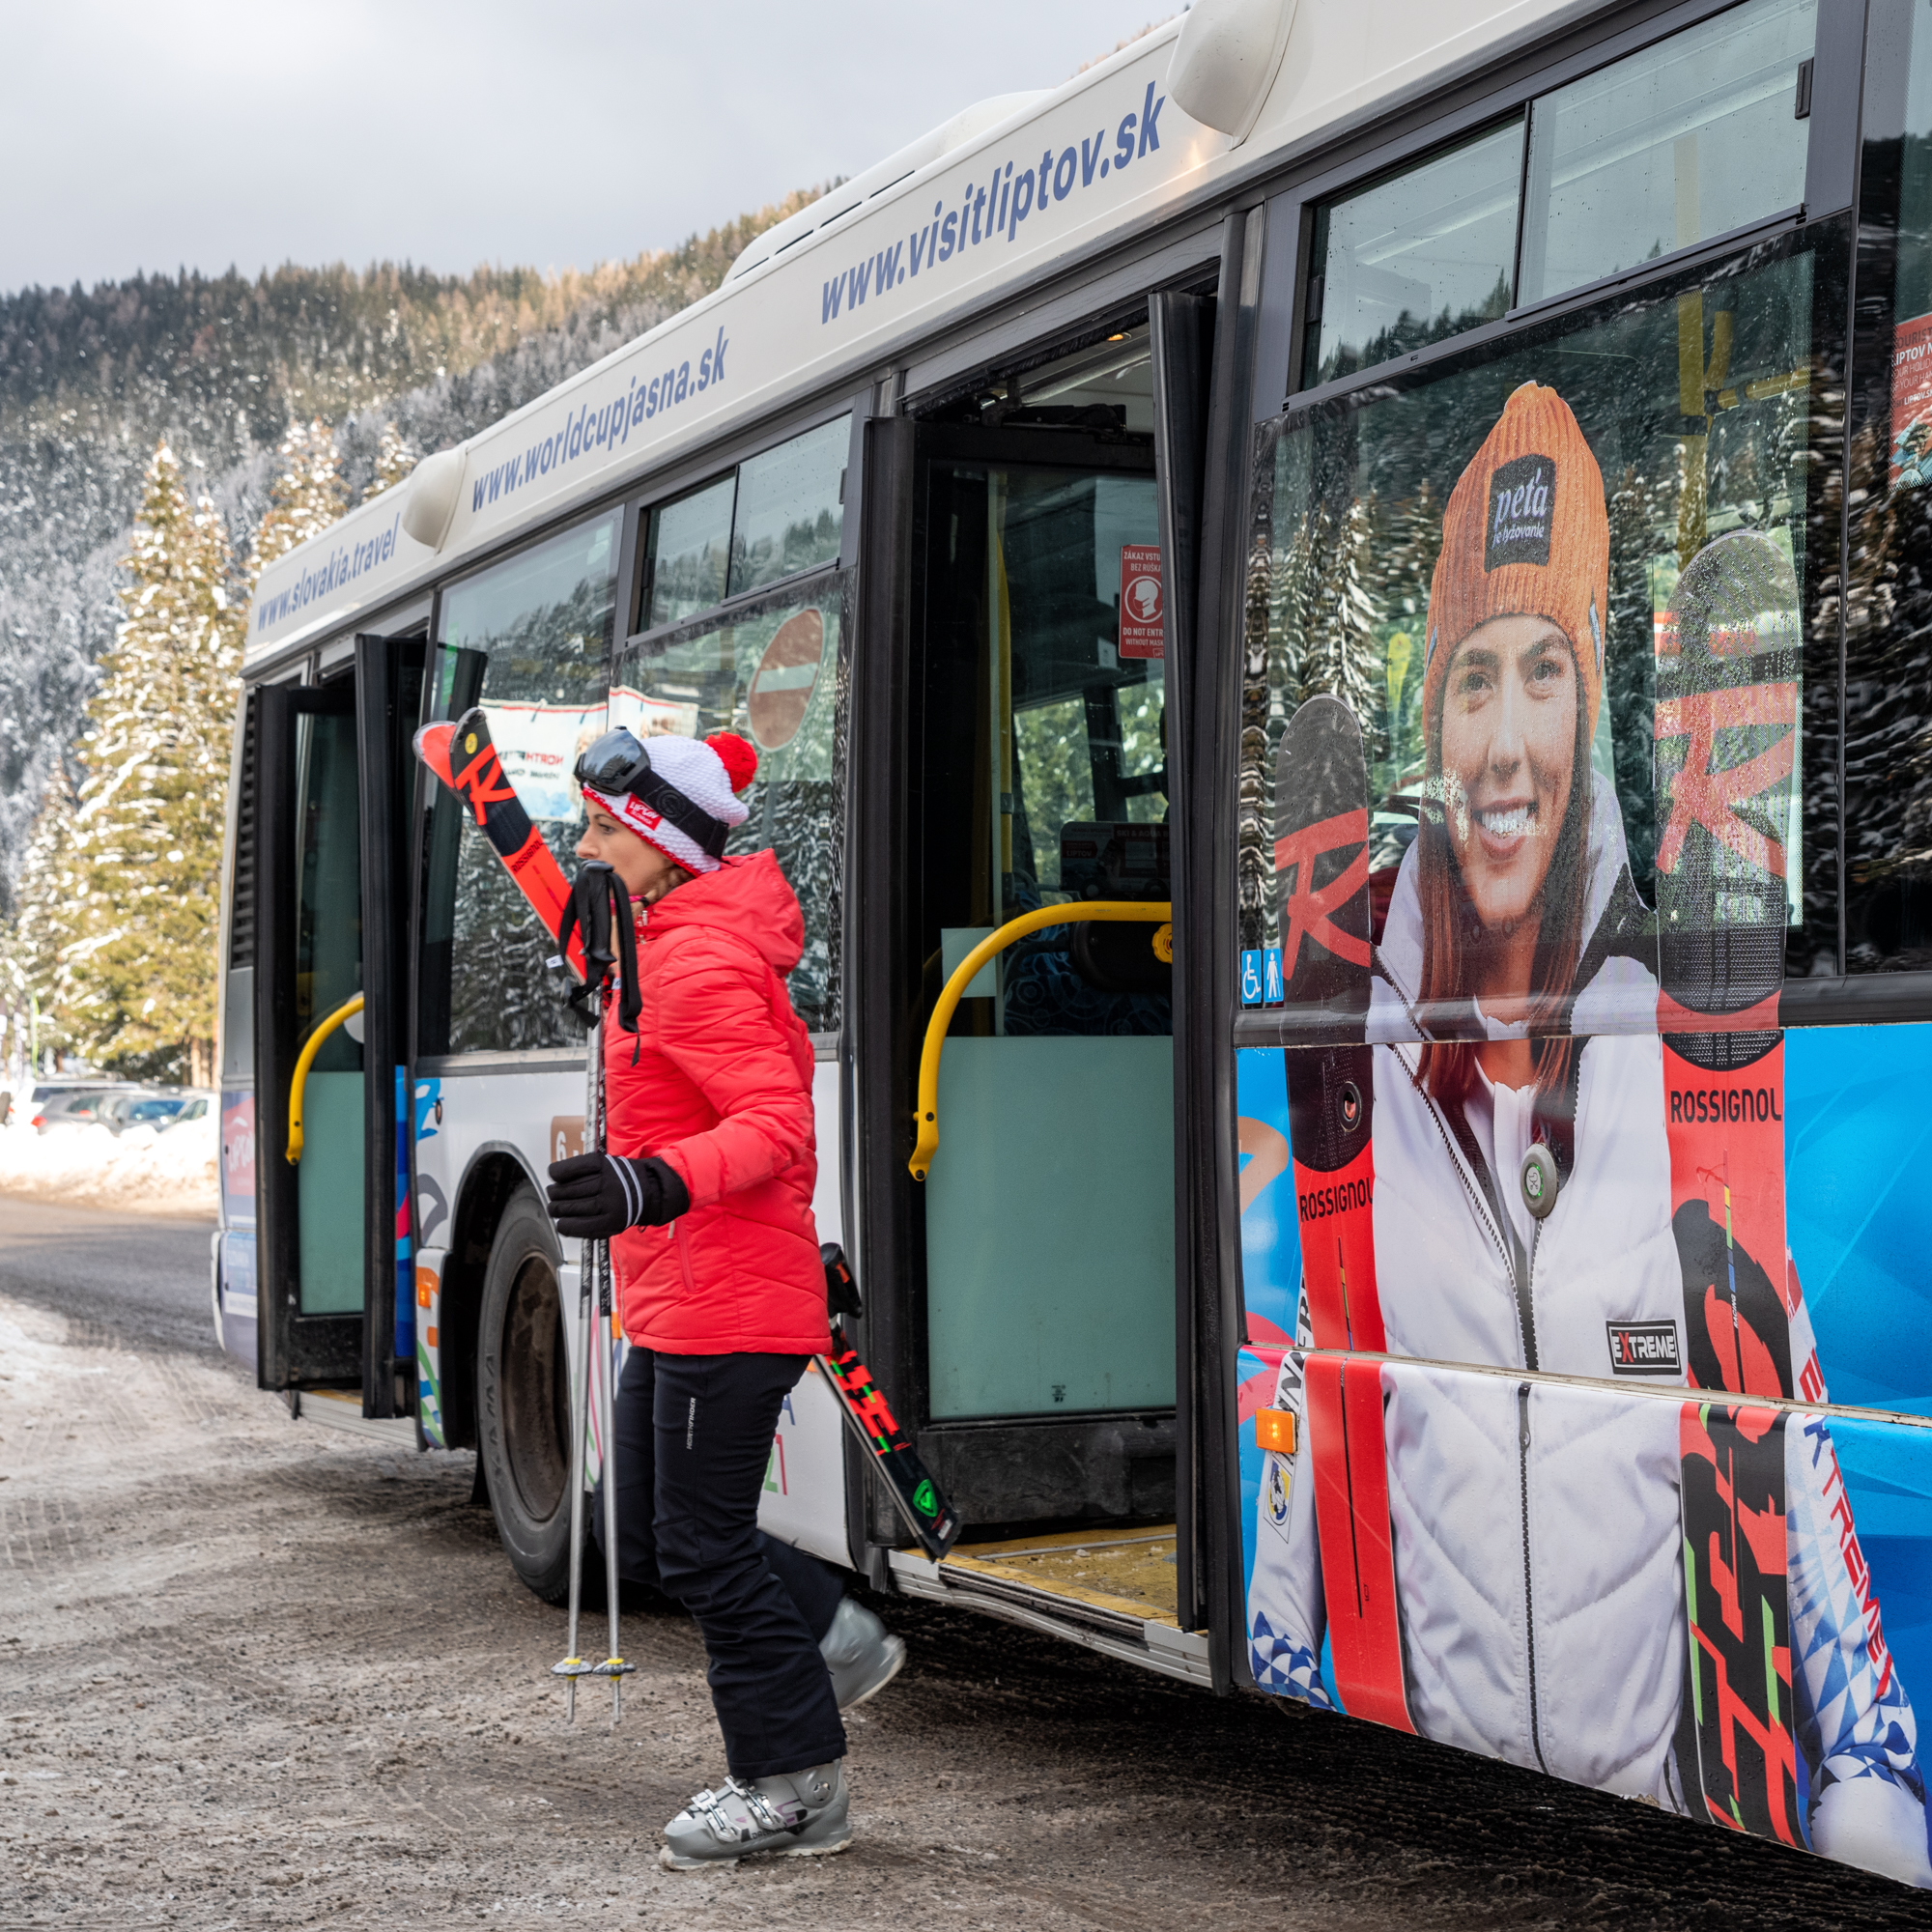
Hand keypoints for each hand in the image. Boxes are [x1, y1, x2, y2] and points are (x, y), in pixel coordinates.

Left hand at [545, 1153, 689, 1237]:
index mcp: (605, 1165)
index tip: (552, 1174)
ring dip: (557, 1209)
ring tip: (554, 1209)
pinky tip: (561, 1224)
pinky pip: (581, 1226)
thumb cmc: (622, 1178)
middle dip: (555, 1193)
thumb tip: (555, 1180)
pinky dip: (567, 1226)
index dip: (557, 1172)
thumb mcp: (606, 1163)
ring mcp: (609, 1204)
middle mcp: (608, 1183)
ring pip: (573, 1208)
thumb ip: (583, 1169)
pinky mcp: (610, 1222)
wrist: (649, 1193)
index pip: (573, 1168)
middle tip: (551, 1194)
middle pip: (569, 1190)